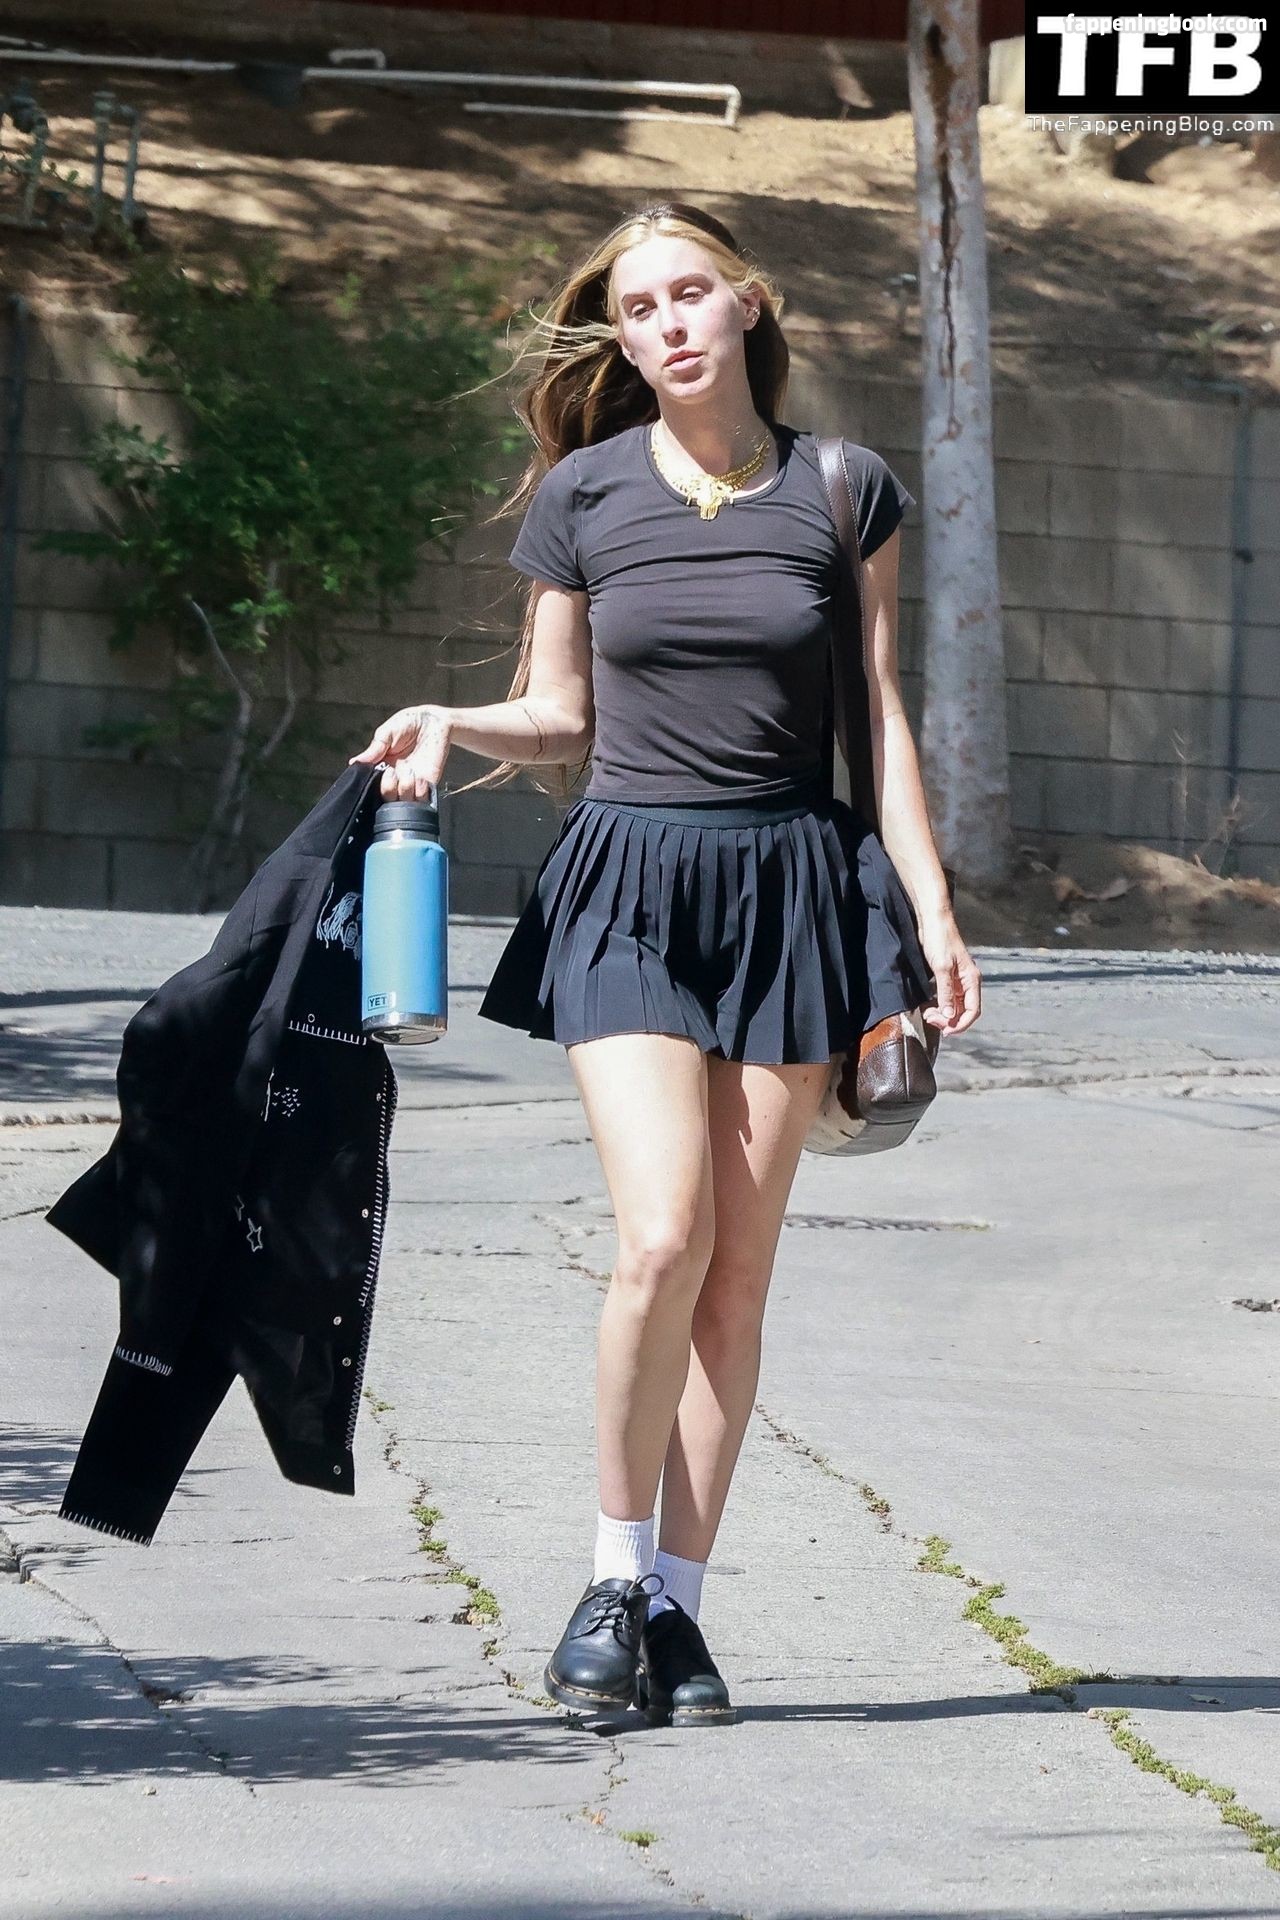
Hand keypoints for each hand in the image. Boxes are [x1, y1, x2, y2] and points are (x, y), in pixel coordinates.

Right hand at [349, 704, 452, 800]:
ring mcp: (411, 783)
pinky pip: (423, 800)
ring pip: (403, 802)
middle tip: (391, 772)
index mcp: (381, 767)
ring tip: (408, 772)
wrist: (433, 721)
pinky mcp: (428, 784)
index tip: (374, 773)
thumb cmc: (408, 723)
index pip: (371, 785)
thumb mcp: (386, 733)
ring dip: (404, 791)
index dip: (370, 784)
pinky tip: (420, 777)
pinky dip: (420, 793)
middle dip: (387, 789)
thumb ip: (374, 749)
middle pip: (386, 797)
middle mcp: (395, 779)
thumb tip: (354, 762)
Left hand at [919, 911, 980, 1036]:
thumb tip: (949, 1015)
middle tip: (930, 1019)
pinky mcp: (948, 978)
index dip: (961, 1025)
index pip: (973, 1011)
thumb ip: (946, 993)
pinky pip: (947, 999)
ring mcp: (958, 981)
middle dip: (949, 1020)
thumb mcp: (942, 968)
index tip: (946, 1031)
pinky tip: (930, 1007)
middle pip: (964, 1012)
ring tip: (928, 1013)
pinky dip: (940, 1006)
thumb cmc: (940, 939)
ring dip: (943, 1015)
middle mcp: (967, 983)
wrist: (933, 922)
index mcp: (972, 980)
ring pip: (955, 1007)